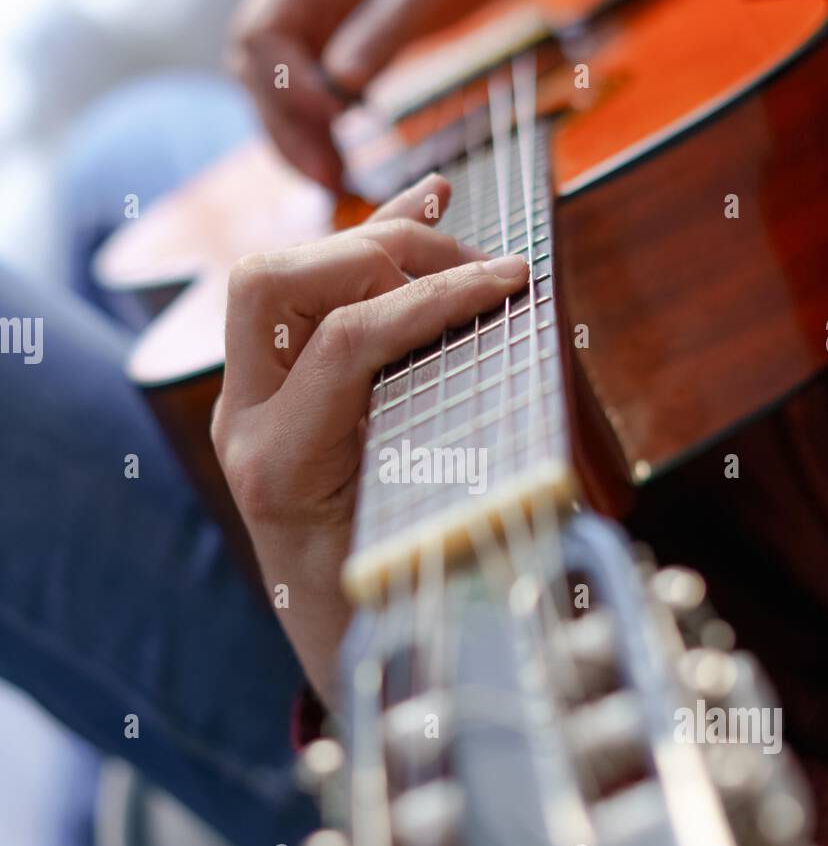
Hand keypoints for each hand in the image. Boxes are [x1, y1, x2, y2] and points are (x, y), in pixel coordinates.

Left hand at [212, 174, 527, 708]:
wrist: (337, 642)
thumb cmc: (393, 615)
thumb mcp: (428, 552)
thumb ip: (467, 470)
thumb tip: (563, 432)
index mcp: (279, 469)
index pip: (344, 341)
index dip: (434, 299)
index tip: (512, 283)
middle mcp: (245, 425)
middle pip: (274, 282)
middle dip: (380, 254)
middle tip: (475, 271)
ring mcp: (249, 403)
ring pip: (274, 276)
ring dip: (367, 245)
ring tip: (459, 251)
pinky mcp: (272, 386)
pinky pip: (303, 297)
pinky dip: (367, 248)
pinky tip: (428, 203)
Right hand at [230, 0, 603, 185]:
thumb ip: (386, 28)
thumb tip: (341, 85)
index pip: (262, 36)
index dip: (288, 86)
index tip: (336, 121)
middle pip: (259, 72)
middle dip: (286, 128)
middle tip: (327, 180)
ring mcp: (316, 20)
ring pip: (280, 91)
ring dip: (299, 140)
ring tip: (336, 184)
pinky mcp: (338, 45)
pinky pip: (313, 97)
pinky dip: (322, 133)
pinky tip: (347, 164)